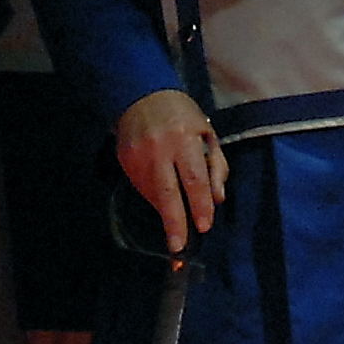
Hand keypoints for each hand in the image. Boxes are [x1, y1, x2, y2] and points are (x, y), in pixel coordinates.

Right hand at [116, 88, 225, 251]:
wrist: (141, 95)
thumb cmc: (182, 115)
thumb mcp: (206, 133)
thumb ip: (216, 165)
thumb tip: (218, 198)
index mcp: (184, 139)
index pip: (194, 179)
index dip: (200, 205)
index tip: (204, 226)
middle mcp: (159, 149)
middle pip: (168, 192)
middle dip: (174, 222)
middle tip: (179, 248)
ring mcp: (138, 156)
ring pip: (153, 194)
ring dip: (165, 213)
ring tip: (175, 230)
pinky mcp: (125, 161)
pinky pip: (142, 188)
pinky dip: (154, 200)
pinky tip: (163, 204)